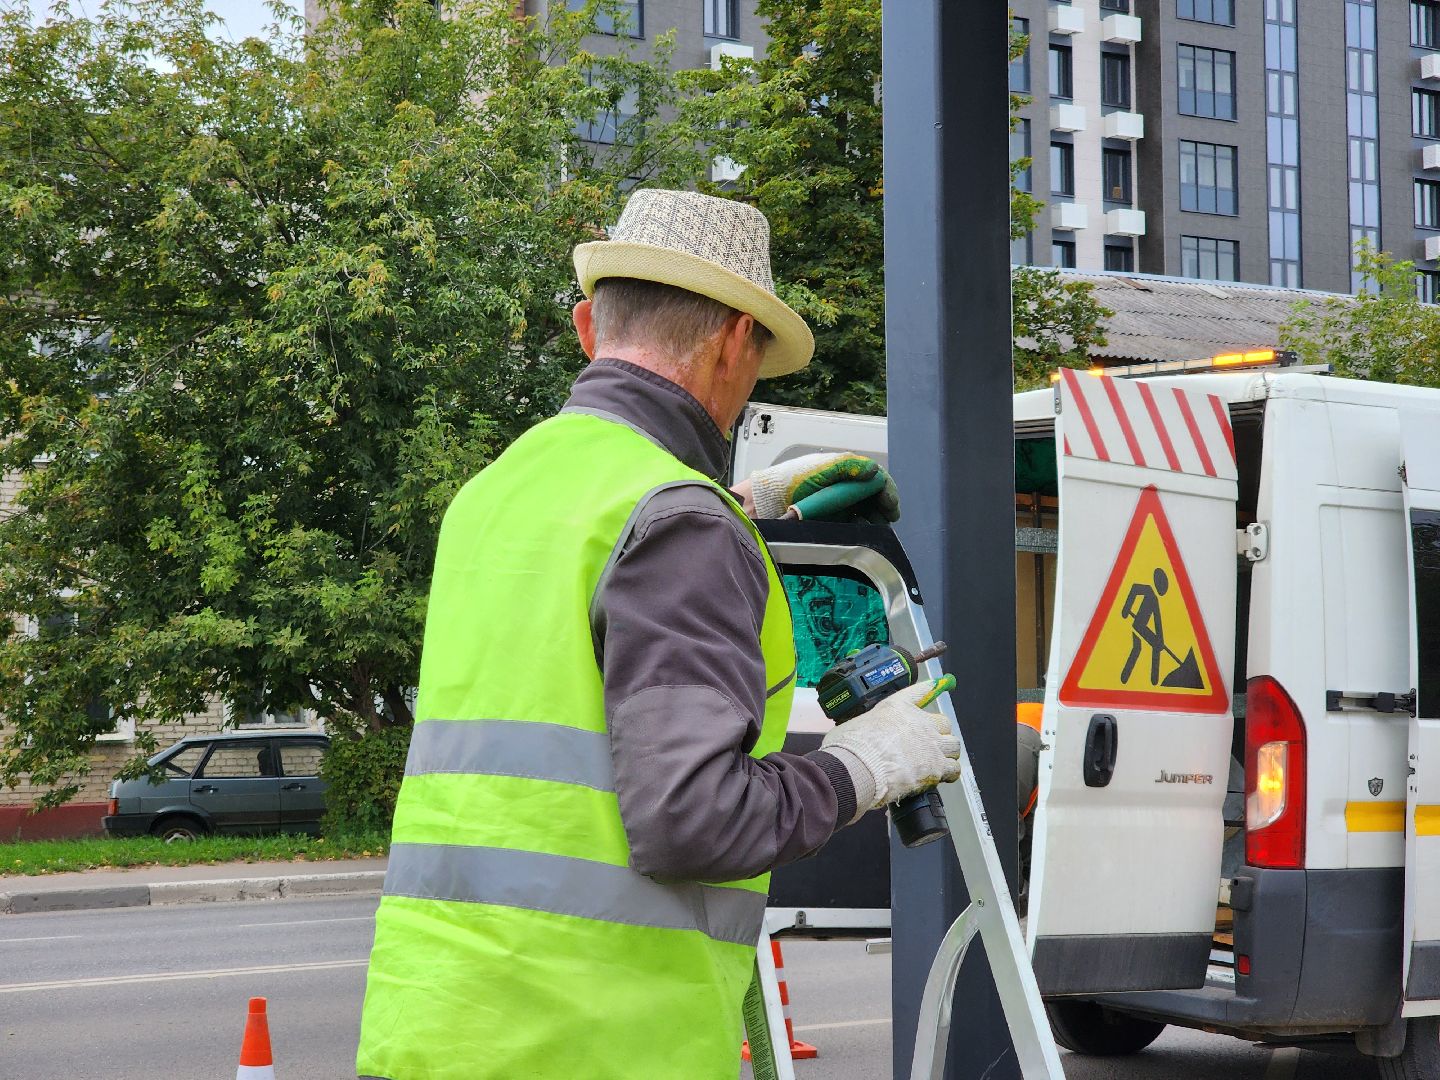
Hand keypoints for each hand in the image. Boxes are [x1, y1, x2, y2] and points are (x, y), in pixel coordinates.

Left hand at [747, 453, 899, 522]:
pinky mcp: (829, 521)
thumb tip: (873, 470)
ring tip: (879, 527)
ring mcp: (835, 504)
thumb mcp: (820, 469)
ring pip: (865, 510)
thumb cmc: (789, 484)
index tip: (891, 504)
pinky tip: (865, 533)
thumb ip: (847, 466)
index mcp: (840, 471)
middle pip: (872, 495)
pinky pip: (853, 524)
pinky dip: (863, 527)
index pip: (872, 476)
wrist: (764, 505)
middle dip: (884, 505)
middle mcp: (840, 486)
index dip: (885, 489)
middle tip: (889, 518)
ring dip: (876, 518)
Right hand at [819, 678, 961, 809]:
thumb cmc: (850, 747)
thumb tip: (859, 736)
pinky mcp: (936, 767)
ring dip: (947, 752)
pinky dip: (950, 772)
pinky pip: (954, 768)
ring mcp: (930, 744)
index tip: (939, 685)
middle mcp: (919, 721)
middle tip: (929, 742)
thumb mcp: (855, 725)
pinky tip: (943, 776)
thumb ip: (866, 728)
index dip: (932, 688)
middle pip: (944, 722)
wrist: (858, 767)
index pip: (921, 691)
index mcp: (898, 707)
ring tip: (940, 761)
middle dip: (938, 732)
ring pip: (954, 745)